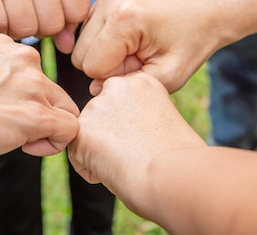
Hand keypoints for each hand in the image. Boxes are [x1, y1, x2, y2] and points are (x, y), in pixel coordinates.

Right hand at [0, 0, 89, 53]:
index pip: (78, 8)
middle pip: (52, 23)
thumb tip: (68, 46)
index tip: (49, 14)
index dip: (66, 21)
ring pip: (25, 27)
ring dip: (17, 30)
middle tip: (27, 16)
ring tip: (10, 15)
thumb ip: (63, 7)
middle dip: (40, 29)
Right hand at [0, 34, 79, 163]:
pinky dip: (54, 144)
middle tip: (9, 130)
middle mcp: (24, 57)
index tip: (1, 113)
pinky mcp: (35, 113)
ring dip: (46, 129)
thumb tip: (6, 103)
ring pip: (65, 110)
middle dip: (39, 114)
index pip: (34, 74)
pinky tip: (27, 148)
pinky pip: (69, 130)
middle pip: (53, 91)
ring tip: (15, 140)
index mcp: (4, 45)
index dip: (23, 99)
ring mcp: (31, 84)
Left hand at [67, 71, 204, 212]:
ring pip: (88, 135)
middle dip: (110, 137)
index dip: (131, 128)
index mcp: (140, 82)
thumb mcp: (161, 121)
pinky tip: (116, 171)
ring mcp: (95, 107)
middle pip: (101, 116)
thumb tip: (119, 130)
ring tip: (128, 163)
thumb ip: (137, 115)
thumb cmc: (178, 159)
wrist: (171, 173)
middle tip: (136, 154)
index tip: (147, 141)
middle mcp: (115, 87)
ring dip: (100, 152)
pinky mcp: (81, 130)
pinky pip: (78, 156)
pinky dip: (92, 170)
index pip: (120, 103)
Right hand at [71, 0, 219, 93]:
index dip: (117, 75)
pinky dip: (105, 41)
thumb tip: (93, 88)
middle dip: (108, 64)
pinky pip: (88, 31)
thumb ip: (127, 86)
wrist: (205, 12)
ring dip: (105, 53)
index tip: (143, 65)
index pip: (92, 66)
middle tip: (139, 58)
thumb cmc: (190, 45)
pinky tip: (129, 38)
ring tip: (136, 48)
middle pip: (81, 54)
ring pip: (81, 43)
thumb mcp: (167, 76)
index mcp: (125, 17)